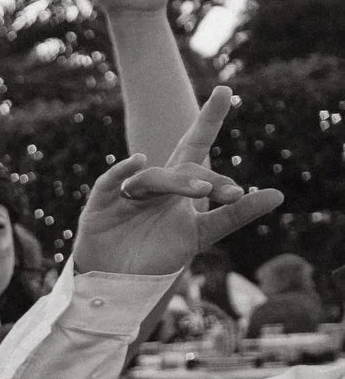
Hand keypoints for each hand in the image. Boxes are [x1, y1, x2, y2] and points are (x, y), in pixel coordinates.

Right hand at [72, 87, 281, 279]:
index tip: (224, 89)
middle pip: (181, 166)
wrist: (120, 288)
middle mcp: (154, 186)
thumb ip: (235, 214)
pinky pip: (111, 183)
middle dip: (202, 171)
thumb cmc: (158, 259)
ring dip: (178, 183)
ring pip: (153, 179)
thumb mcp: (202, 235)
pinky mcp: (99, 208)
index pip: (196, 146)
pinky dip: (120, 171)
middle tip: (226, 192)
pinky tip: (137, 161)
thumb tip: (278, 194)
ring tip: (202, 195)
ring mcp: (125, 195)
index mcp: (177, 188)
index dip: (209, 120)